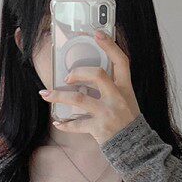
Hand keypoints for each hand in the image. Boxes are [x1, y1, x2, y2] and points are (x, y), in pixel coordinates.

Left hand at [38, 30, 141, 144]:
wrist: (135, 147)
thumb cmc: (127, 121)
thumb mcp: (127, 99)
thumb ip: (113, 86)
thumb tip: (89, 75)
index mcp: (125, 88)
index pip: (121, 61)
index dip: (109, 45)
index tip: (97, 34)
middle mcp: (117, 98)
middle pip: (98, 75)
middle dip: (79, 72)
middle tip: (67, 77)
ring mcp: (108, 113)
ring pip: (80, 99)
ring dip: (59, 96)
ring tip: (46, 94)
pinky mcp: (99, 128)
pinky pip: (78, 124)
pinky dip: (65, 125)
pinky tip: (58, 122)